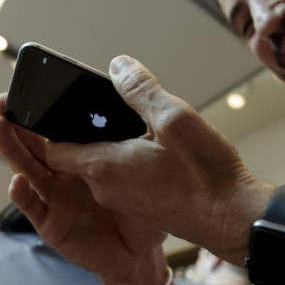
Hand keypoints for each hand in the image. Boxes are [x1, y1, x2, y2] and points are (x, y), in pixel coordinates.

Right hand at [0, 94, 166, 284]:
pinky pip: (33, 208)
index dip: (41, 108)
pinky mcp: (51, 225)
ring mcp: (55, 198)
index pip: (56, 126)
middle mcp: (63, 173)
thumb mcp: (142, 161)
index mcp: (83, 154)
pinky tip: (18, 180)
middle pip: (35, 143)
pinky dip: (23, 195)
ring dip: (12, 149)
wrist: (144, 254)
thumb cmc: (144, 206)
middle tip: (2, 101)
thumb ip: (131, 125)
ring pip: (27, 169)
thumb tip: (125, 75)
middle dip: (17, 122)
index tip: (28, 86)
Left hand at [42, 56, 271, 262]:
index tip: (60, 109)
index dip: (51, 129)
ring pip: (101, 167)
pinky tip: (154, 149)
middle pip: (77, 156)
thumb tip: (117, 65)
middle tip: (107, 108)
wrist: (233, 219)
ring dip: (111, 146)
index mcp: (103, 166)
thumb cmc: (205, 175)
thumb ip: (140, 90)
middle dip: (86, 132)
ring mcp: (123, 201)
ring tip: (137, 125)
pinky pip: (121, 180)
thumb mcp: (174, 119)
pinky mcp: (141, 207)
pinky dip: (128, 162)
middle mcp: (105, 189)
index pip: (53, 149)